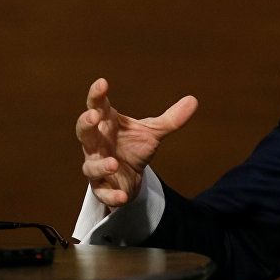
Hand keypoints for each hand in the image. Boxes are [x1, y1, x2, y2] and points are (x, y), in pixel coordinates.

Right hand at [76, 78, 197, 208]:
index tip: (102, 82)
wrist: (130, 178)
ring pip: (90, 165)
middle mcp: (97, 144)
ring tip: (113, 163)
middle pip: (85, 132)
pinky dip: (112, 194)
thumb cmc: (133, 147)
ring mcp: (97, 165)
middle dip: (86, 124)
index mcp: (107, 124)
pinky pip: (102, 192)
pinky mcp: (102, 187)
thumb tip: (193, 100)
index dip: (97, 95)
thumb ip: (171, 119)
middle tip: (93, 116)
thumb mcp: (153, 132)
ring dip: (100, 164)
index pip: (98, 106)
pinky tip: (123, 196)